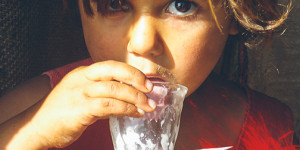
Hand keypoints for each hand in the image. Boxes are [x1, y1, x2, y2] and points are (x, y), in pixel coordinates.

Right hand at [27, 60, 155, 147]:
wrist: (36, 127)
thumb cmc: (60, 113)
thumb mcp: (81, 97)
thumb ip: (102, 96)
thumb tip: (126, 101)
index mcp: (83, 73)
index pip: (112, 66)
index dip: (132, 72)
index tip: (146, 81)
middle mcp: (82, 79)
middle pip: (115, 70)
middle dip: (136, 78)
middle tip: (150, 90)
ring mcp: (80, 92)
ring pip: (115, 89)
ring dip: (136, 98)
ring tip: (148, 106)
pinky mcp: (81, 108)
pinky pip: (109, 105)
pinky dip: (126, 109)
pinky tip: (135, 113)